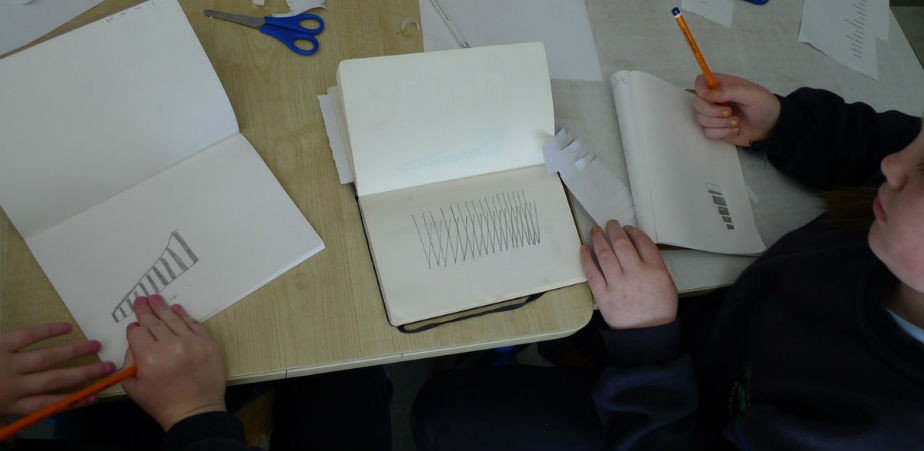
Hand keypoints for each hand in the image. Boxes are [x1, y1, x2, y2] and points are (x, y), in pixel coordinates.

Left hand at [0, 322, 113, 417]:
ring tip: (96, 344)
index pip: (49, 405)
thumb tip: (14, 438)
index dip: (74, 401)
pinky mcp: (0, 343)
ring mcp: (9, 363)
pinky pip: (29, 335)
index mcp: (11, 405)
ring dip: (75, 351)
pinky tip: (67, 327)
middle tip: (109, 366)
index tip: (95, 396)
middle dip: (86, 373)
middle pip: (56, 379)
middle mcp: (15, 385)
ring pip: (48, 357)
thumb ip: (2, 425)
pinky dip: (49, 330)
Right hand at [122, 295, 225, 430]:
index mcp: (149, 358)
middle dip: (145, 310)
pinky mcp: (208, 343)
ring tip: (155, 298)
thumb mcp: (133, 387)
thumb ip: (129, 360)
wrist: (195, 411)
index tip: (134, 326)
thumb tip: (135, 338)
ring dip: (163, 308)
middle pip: (155, 323)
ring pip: (174, 320)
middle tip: (140, 299)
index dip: (134, 330)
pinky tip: (177, 309)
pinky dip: (185, 316)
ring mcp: (192, 343)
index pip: (138, 333)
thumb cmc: (162, 402)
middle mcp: (171, 346)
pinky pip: (194, 324)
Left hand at [580, 220, 677, 329]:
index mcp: (655, 270)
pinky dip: (586, 258)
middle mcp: (636, 274)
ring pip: (605, 255)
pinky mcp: (603, 295)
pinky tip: (584, 249)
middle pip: (622, 244)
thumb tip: (637, 247)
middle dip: (614, 230)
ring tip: (595, 231)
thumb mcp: (667, 283)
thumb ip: (654, 264)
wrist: (648, 334)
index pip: (642, 242)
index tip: (627, 228)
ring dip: (598, 239)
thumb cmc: (659, 309)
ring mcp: (618, 285)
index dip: (633, 231)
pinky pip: (592, 272)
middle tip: (610, 224)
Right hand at [692, 73, 780, 146]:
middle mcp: (715, 99)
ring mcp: (715, 115)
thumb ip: (730, 91)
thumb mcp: (751, 93)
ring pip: (702, 119)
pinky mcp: (716, 128)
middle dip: (711, 111)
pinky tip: (735, 129)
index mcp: (722, 85)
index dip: (701, 89)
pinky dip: (722, 132)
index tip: (710, 98)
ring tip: (736, 121)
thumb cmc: (764, 105)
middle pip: (697, 103)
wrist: (771, 127)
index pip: (701, 82)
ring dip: (720, 123)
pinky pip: (708, 132)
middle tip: (729, 111)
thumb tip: (709, 95)